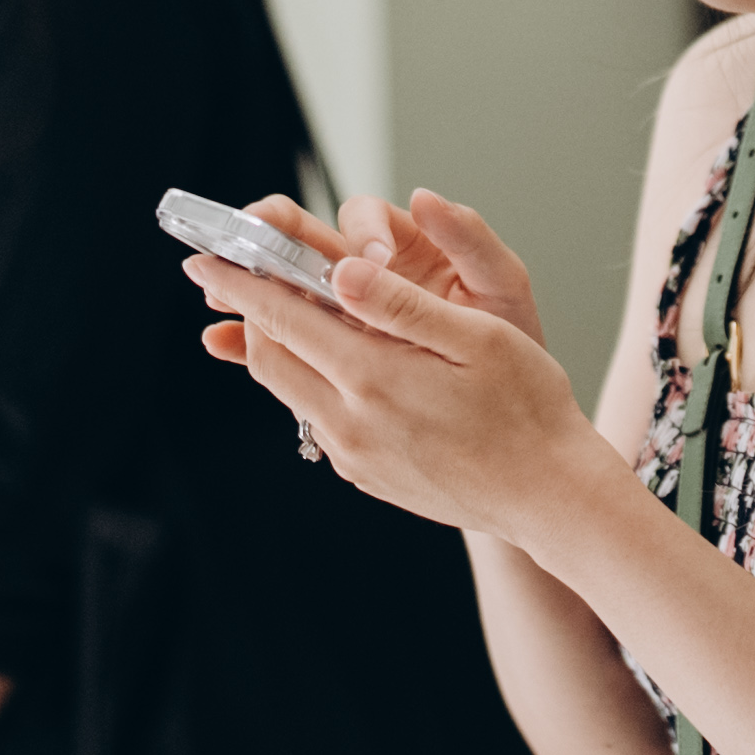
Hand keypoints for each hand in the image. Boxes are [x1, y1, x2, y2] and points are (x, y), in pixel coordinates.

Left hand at [184, 190, 615, 547]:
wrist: (549, 496)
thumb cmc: (528, 407)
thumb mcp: (478, 338)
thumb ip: (403, 306)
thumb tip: (344, 272)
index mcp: (374, 377)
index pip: (284, 319)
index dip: (241, 283)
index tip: (205, 258)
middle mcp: (351, 422)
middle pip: (272, 357)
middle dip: (253, 313)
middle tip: (246, 278)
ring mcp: (355, 456)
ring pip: (291, 391)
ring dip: (284, 350)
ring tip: (293, 315)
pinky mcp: (366, 477)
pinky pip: (320, 422)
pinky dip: (316, 385)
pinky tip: (346, 368)